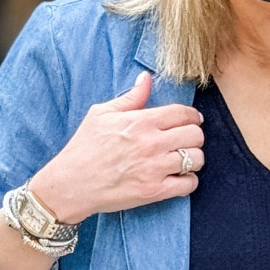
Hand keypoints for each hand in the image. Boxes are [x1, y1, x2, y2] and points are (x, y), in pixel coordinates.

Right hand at [30, 71, 203, 224]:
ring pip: (196, 160)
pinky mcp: (155, 191)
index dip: (192, 116)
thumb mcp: (101, 114)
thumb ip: (130, 98)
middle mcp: (151, 143)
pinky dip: (189, 181)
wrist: (73, 183)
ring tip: (184, 160)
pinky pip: (188, 184)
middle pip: (195, 135)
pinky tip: (179, 178)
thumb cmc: (84, 147)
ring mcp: (155, 168)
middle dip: (195, 136)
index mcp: (140, 121)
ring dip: (194, 159)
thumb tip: (146, 78)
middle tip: (187, 141)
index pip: (182, 113)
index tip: (193, 120)